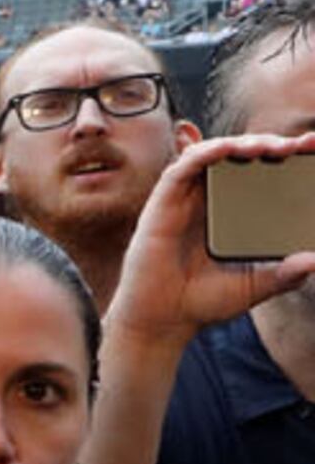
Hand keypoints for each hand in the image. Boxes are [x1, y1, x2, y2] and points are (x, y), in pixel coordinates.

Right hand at [104, 134, 314, 349]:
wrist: (163, 321)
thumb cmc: (204, 302)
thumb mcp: (257, 285)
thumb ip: (288, 273)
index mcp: (234, 213)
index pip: (262, 173)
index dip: (287, 155)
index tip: (314, 146)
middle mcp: (211, 201)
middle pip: (241, 157)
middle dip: (271, 143)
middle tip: (297, 146)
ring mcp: (186, 199)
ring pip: (213, 154)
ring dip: (241, 142)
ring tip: (268, 146)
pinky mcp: (163, 202)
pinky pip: (182, 167)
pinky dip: (205, 152)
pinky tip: (227, 148)